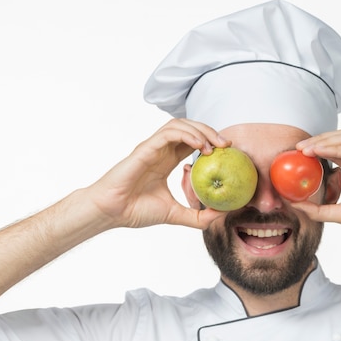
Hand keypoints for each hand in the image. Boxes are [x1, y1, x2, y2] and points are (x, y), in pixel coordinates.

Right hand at [86, 119, 228, 229]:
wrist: (112, 212)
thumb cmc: (136, 211)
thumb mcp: (175, 215)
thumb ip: (197, 216)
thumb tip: (221, 215)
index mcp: (166, 160)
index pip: (192, 142)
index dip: (211, 142)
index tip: (228, 152)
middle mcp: (160, 150)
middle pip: (189, 128)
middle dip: (210, 132)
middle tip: (227, 145)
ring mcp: (152, 147)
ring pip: (179, 125)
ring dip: (200, 130)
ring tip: (214, 145)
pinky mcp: (145, 148)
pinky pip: (168, 133)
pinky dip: (186, 134)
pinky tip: (199, 145)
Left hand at [294, 130, 340, 241]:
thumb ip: (320, 209)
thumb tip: (297, 205)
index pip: (338, 149)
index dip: (318, 147)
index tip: (299, 153)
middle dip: (318, 140)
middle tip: (299, 148)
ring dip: (325, 141)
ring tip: (306, 149)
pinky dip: (336, 149)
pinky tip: (321, 152)